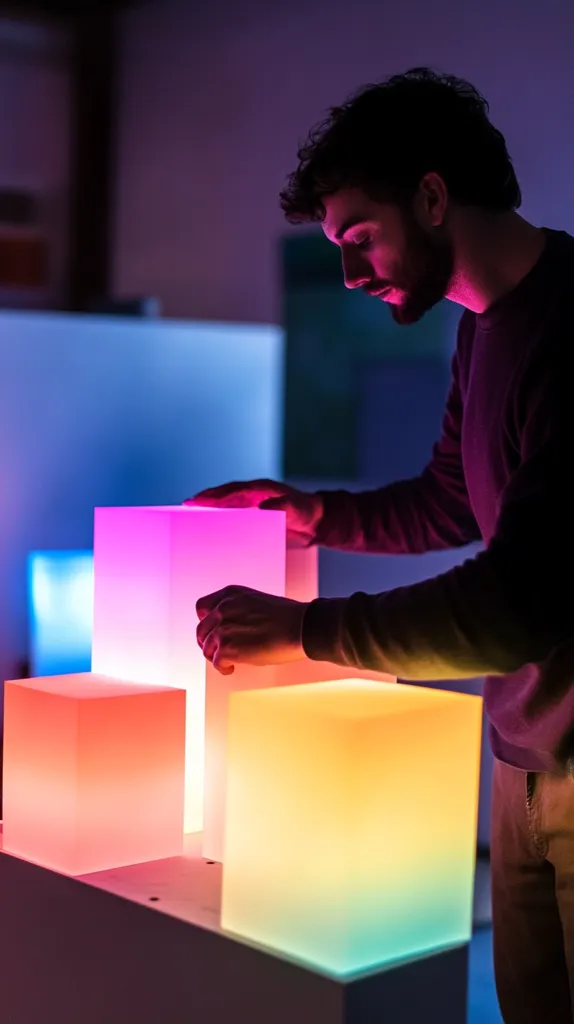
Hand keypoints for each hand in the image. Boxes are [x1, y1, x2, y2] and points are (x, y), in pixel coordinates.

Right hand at [183, 479, 322, 546]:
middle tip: (186, 504)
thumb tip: (261, 507)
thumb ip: (280, 506)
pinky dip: (222, 517)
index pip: (232, 491)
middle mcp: (254, 493)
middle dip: (206, 498)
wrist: (317, 520)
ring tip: (193, 513)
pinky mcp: (256, 514)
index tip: (197, 500)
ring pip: (227, 503)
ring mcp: (254, 503)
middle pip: (225, 494)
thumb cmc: (307, 512)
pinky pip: (235, 513)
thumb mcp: (296, 509)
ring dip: (212, 506)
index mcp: (260, 488)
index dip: (214, 495)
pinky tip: (212, 527)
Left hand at [196, 585, 306, 674]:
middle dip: (208, 642)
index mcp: (230, 594)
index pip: (202, 607)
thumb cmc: (287, 617)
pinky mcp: (228, 648)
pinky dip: (223, 668)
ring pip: (206, 648)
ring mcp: (223, 628)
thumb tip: (232, 627)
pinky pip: (216, 662)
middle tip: (217, 651)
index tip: (212, 630)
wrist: (300, 627)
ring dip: (215, 656)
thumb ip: (239, 609)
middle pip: (201, 630)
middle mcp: (222, 609)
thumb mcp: (256, 601)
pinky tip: (232, 669)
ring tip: (227, 661)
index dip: (205, 621)